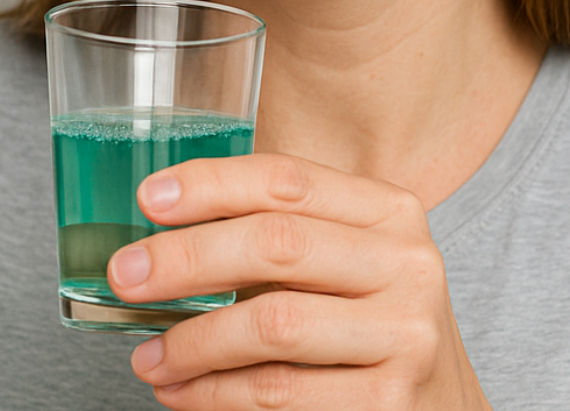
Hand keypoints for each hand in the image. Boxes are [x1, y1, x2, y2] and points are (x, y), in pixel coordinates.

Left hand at [107, 153, 492, 409]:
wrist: (443, 407)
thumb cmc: (372, 324)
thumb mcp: (347, 262)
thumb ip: (281, 237)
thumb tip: (164, 233)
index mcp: (391, 212)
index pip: (289, 181)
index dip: (212, 184)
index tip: (149, 199)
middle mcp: (407, 265)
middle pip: (276, 243)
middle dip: (186, 258)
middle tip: (127, 277)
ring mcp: (404, 334)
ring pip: (271, 324)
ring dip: (192, 342)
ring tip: (149, 356)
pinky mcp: (388, 401)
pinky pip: (277, 391)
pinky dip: (214, 393)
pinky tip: (184, 391)